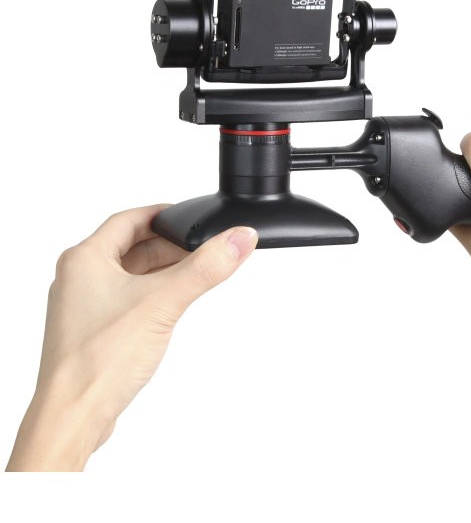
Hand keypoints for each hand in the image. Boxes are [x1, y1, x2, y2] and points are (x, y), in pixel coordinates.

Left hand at [6, 205, 256, 470]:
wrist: (75, 414)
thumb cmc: (97, 361)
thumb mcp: (163, 302)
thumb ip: (205, 268)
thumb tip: (238, 239)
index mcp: (84, 260)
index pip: (129, 219)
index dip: (162, 214)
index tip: (188, 216)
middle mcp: (78, 279)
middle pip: (132, 246)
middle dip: (170, 247)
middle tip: (202, 251)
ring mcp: (84, 306)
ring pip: (131, 275)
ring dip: (162, 273)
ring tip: (192, 279)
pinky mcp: (93, 330)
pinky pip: (127, 300)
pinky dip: (152, 296)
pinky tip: (170, 309)